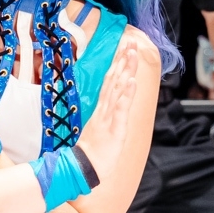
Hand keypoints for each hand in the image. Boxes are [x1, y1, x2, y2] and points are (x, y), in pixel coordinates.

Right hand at [73, 35, 140, 181]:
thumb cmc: (90, 154)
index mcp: (101, 110)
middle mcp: (104, 110)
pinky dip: (126, 94)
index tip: (123, 49)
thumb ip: (100, 117)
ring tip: (131, 53)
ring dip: (125, 70)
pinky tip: (131, 81)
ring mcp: (108, 118)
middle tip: (130, 42)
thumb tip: (104, 106)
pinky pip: (120, 109)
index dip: (117, 65)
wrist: (82, 170)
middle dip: (122, 60)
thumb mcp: (98, 131)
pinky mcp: (114, 129)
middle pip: (114, 81)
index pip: (110, 83)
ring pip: (117, 89)